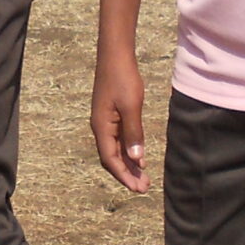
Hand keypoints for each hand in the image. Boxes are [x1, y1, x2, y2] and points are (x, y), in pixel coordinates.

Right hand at [91, 50, 149, 192]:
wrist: (115, 56)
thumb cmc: (122, 78)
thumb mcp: (131, 106)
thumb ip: (133, 133)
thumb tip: (136, 159)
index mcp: (102, 127)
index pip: (111, 160)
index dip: (124, 176)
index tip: (138, 188)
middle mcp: (100, 128)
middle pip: (111, 159)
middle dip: (126, 175)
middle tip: (143, 188)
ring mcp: (105, 122)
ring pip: (115, 150)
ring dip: (128, 165)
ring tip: (143, 178)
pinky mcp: (111, 116)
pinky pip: (119, 140)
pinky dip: (128, 151)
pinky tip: (139, 158)